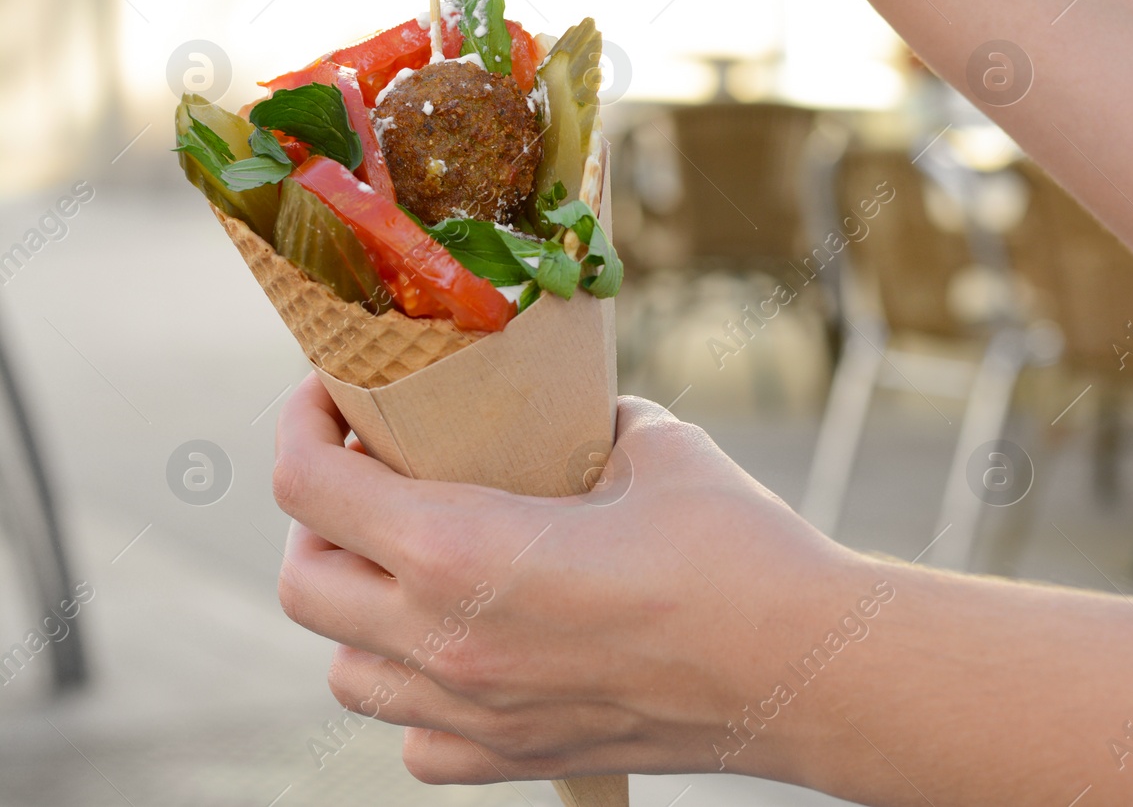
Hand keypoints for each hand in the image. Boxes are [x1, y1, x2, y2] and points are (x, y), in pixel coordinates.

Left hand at [270, 375, 867, 783]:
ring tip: (408, 570)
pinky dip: (415, 695)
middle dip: (317, 520)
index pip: (309, 488)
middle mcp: (446, 641)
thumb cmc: (737, 548)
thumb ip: (582, 423)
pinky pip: (414, 741)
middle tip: (370, 481)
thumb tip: (563, 415)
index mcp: (463, 549)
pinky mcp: (516, 760)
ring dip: (356, 612)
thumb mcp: (653, 445)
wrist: (804, 667)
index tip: (327, 399)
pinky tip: (464, 653)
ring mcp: (475, 713)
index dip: (299, 427)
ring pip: (344, 673)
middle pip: (302, 583)